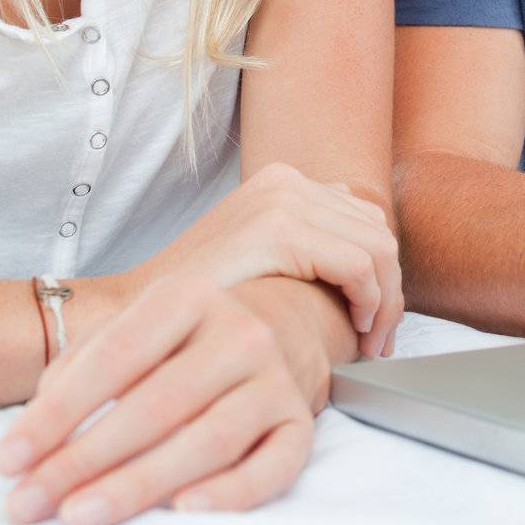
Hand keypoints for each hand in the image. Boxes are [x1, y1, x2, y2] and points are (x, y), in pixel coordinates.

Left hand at [0, 275, 319, 524]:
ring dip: (139, 483)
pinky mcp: (300, 425)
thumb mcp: (128, 333)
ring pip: (209, 438)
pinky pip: (274, 466)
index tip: (9, 460)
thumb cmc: (175, 347)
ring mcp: (276, 378)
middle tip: (29, 504)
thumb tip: (35, 435)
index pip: (117, 354)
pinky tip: (182, 512)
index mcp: (190, 297)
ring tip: (78, 516)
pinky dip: (230, 493)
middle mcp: (241, 331)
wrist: (271, 335)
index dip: (59, 411)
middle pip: (158, 403)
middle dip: (84, 458)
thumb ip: (78, 369)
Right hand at [122, 161, 401, 359]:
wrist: (133, 316)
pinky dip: (371, 300)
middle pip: (377, 231)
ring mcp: (282, 199)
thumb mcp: (259, 259)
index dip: (383, 273)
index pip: (365, 219)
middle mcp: (286, 181)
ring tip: (372, 343)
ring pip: (377, 248)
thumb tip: (365, 261)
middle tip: (381, 342)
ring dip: (387, 301)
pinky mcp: (277, 229)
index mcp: (284, 182)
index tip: (378, 322)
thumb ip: (307, 247)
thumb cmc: (202, 305)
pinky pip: (358, 264)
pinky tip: (359, 329)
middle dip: (391, 290)